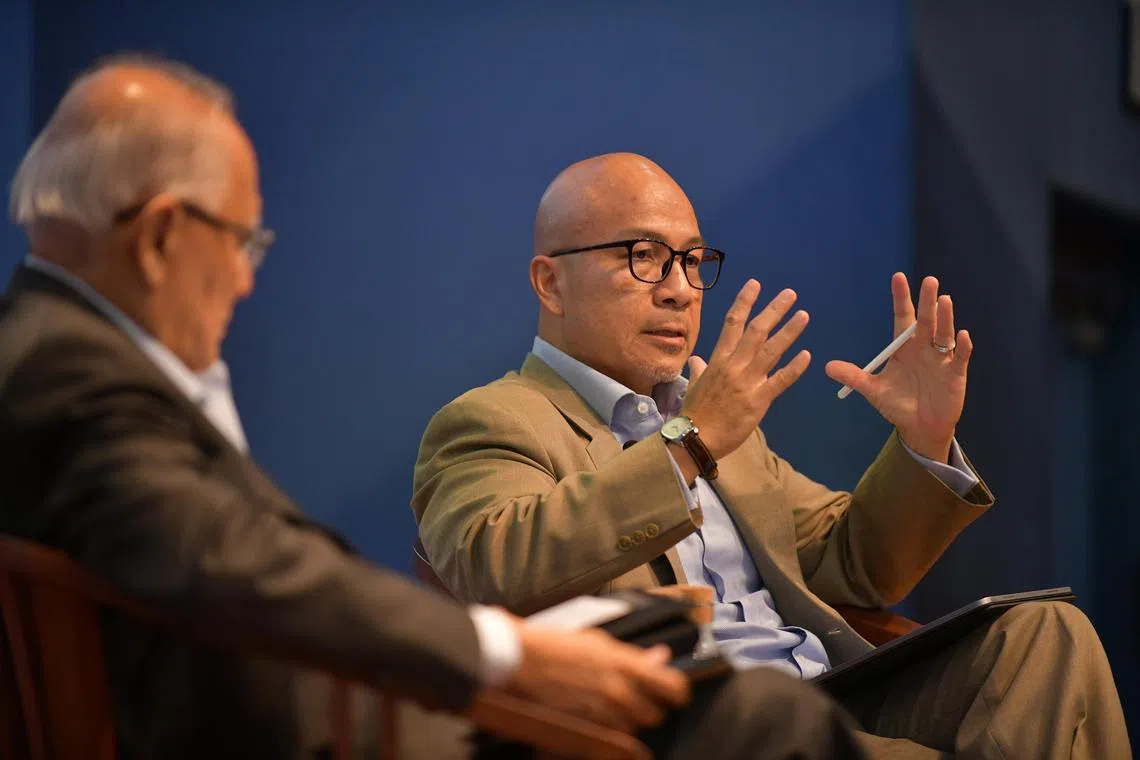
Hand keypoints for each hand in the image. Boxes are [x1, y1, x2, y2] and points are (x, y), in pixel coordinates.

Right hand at [504, 622, 689, 733]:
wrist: (516, 662)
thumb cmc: (552, 646)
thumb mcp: (597, 642)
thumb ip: (633, 656)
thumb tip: (660, 658)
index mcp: (625, 665)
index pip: (674, 687)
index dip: (676, 691)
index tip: (672, 692)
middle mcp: (619, 693)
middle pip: (654, 714)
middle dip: (646, 707)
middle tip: (630, 694)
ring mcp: (602, 716)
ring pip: (631, 729)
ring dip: (624, 719)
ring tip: (601, 702)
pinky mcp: (584, 732)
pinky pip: (610, 740)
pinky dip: (606, 731)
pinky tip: (591, 716)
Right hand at [681, 279, 811, 460]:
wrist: (696, 437)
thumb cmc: (695, 411)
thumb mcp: (695, 385)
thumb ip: (699, 369)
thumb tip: (697, 360)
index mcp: (718, 359)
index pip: (732, 323)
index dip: (745, 302)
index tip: (755, 284)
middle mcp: (734, 365)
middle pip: (756, 330)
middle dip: (774, 310)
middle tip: (790, 294)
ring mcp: (747, 381)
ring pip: (771, 350)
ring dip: (789, 331)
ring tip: (804, 315)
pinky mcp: (759, 399)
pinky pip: (780, 380)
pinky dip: (794, 367)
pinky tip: (807, 355)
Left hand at [824, 274, 971, 461]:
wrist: (920, 428)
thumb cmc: (898, 405)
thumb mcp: (874, 391)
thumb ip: (854, 377)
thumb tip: (827, 366)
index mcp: (904, 348)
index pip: (903, 317)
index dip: (901, 298)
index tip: (897, 277)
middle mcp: (924, 348)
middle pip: (926, 320)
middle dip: (926, 301)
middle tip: (928, 280)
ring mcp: (941, 359)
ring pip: (944, 333)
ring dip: (945, 318)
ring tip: (943, 300)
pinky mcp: (956, 373)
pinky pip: (960, 356)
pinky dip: (962, 346)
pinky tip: (962, 335)